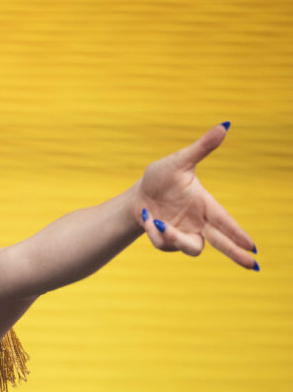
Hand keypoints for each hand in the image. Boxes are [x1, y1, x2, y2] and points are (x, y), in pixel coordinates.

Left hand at [134, 122, 257, 269]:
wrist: (137, 197)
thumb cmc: (160, 178)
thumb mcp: (179, 161)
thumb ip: (201, 148)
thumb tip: (224, 125)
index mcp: (205, 204)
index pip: (225, 221)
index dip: (238, 232)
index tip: (254, 246)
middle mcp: (198, 222)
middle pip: (221, 242)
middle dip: (236, 254)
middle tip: (253, 267)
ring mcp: (185, 234)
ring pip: (191, 248)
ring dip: (175, 238)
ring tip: (157, 221)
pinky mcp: (169, 242)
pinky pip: (164, 244)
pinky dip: (153, 232)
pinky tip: (148, 219)